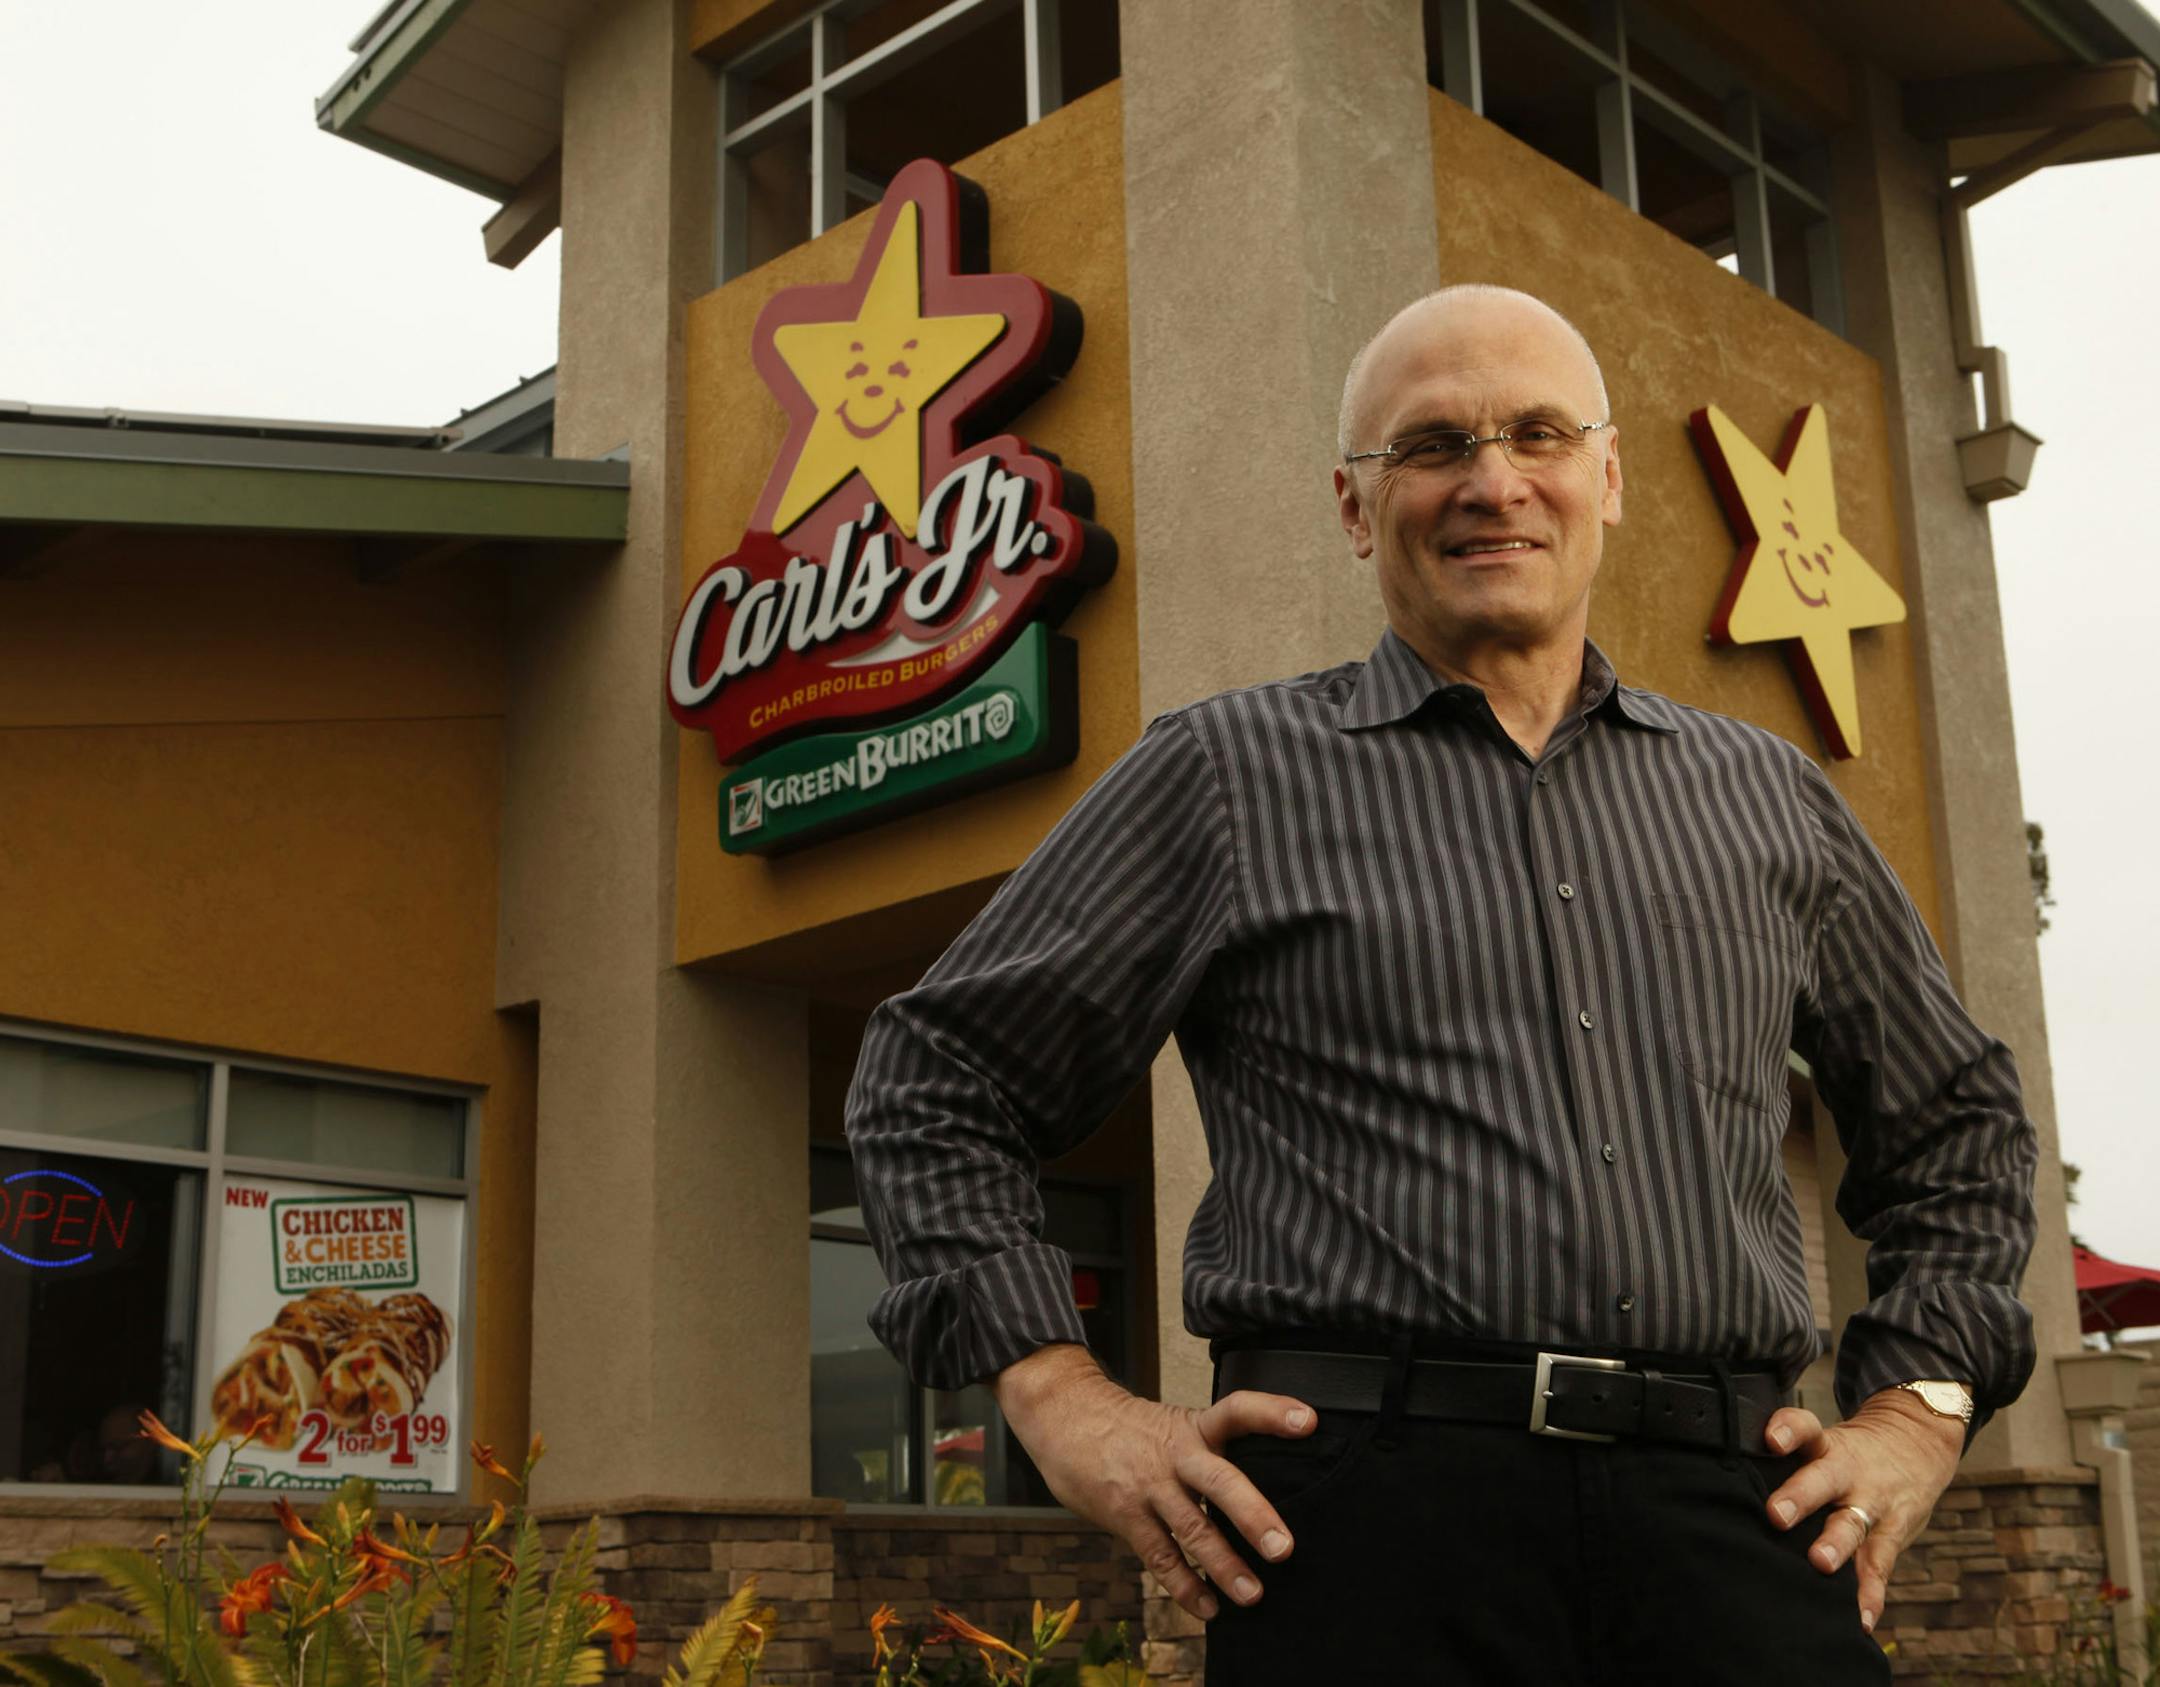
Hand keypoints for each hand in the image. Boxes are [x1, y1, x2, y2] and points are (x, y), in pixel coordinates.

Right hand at [991, 1343, 1315, 1621]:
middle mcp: (1175, 1455)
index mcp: (1192, 1426)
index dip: (1272, 1412)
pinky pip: (1159, 1556)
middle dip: (1253, 1515)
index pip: (1236, 1410)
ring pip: (1191, 1529)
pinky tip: (1207, 1607)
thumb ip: (1210, 1453)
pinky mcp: (1124, 1515)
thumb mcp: (1174, 1424)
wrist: (1064, 1417)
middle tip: (1283, 1548)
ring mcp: (1148, 1486)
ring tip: (1253, 1594)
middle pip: (1220, 1481)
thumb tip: (1259, 1499)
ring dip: (1224, 1566)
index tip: (1308, 1422)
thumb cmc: (1131, 1428)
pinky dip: (1185, 1585)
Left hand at [1761, 1387, 1965, 1633]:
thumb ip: (1782, 1463)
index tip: (1771, 1439)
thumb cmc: (1848, 1453)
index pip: (1806, 1428)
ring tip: (1820, 1563)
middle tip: (1776, 1514)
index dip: (1790, 1430)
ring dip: (1836, 1545)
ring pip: (1852, 1524)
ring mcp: (1871, 1504)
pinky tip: (1861, 1619)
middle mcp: (1847, 1473)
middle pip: (1823, 1480)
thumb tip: (1720, 1484)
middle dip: (1800, 1497)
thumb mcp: (1822, 1443)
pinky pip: (1880, 1566)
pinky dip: (1871, 1594)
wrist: (1915, 1446)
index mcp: (1825, 1447)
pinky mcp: (1892, 1535)